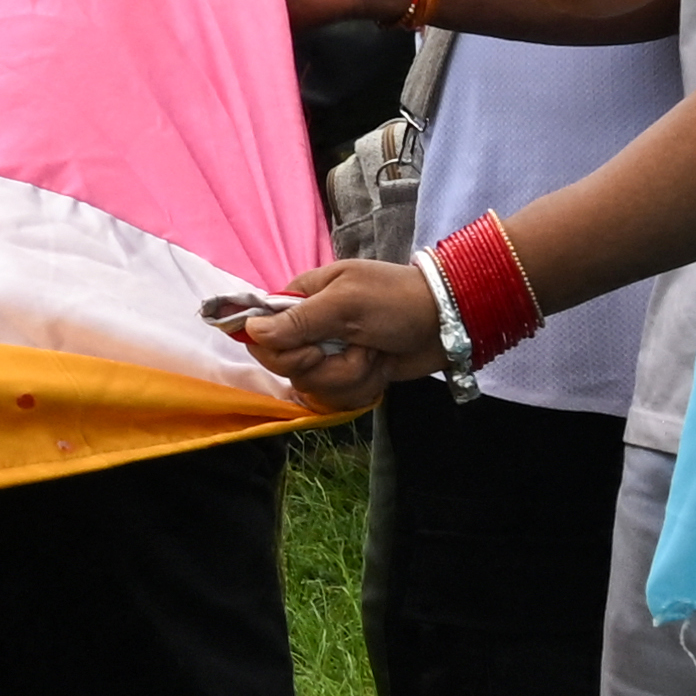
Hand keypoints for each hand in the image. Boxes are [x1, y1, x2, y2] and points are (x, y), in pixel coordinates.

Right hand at [226, 261, 444, 416]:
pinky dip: (365, 385)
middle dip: (326, 367)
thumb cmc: (396, 301)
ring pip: (316, 385)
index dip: (282, 351)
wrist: (447, 322)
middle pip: (287, 366)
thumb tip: (248, 330)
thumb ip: (298, 320)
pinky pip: (340, 395)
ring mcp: (331, 354)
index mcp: (302, 299)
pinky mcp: (352, 375)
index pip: (262, 334)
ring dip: (352, 375)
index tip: (312, 350)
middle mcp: (310, 328)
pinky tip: (381, 367)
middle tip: (354, 348)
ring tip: (375, 354)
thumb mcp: (347, 304)